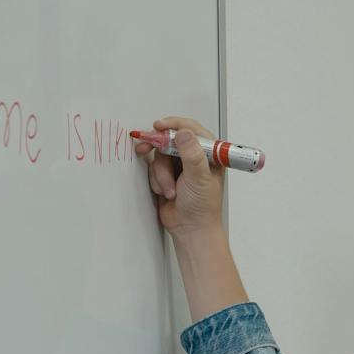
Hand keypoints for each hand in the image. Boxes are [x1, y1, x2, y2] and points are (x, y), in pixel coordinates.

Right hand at [135, 115, 224, 247]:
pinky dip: (156, 180)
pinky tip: (165, 192)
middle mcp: (194, 156)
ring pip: (159, 156)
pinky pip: (153, 168)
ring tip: (170, 191)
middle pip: (170, 139)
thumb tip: (183, 133)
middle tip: (145, 148)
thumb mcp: (199, 178)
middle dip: (158, 148)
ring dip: (161, 174)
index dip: (173, 125)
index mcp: (209, 152)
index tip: (159, 126)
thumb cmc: (202, 206)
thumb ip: (192, 154)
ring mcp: (179, 165)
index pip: (190, 128)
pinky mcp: (166, 175)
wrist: (190, 229)